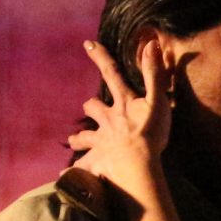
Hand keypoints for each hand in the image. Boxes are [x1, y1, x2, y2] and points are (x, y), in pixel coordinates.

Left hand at [67, 38, 175, 201]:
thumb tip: (151, 44)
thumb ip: (155, 74)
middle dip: (91, 106)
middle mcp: (108, 121)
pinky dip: (72, 173)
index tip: (88, 44)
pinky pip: (81, 168)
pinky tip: (62, 177)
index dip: (101, 57)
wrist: (137, 166)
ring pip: (84, 137)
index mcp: (123, 105)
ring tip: (74, 141)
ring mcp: (100, 142)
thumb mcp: (158, 102)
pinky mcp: (96, 162)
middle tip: (89, 107)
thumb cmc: (150, 134)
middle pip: (93, 108)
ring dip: (80, 138)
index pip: (111, 74)